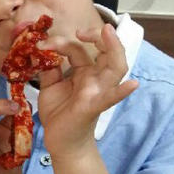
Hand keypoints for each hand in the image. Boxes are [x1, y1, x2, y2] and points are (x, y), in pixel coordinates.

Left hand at [37, 23, 137, 156]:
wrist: (60, 141)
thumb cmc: (58, 114)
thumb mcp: (50, 86)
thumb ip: (48, 69)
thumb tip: (41, 51)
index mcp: (85, 73)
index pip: (78, 49)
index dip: (60, 42)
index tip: (41, 43)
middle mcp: (95, 79)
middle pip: (107, 52)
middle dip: (98, 36)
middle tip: (81, 31)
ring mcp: (97, 92)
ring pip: (116, 68)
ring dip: (114, 49)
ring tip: (108, 33)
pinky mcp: (93, 107)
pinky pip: (111, 99)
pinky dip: (121, 92)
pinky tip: (132, 85)